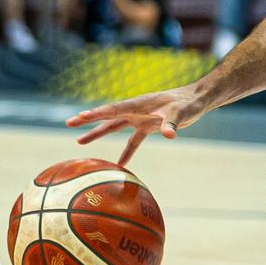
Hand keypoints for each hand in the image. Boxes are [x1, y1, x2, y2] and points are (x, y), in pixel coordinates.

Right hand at [66, 85, 207, 164]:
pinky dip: (127, 152)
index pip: (113, 109)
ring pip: (115, 127)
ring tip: (79, 142)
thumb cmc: (187, 104)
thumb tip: (170, 135)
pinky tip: (120, 164)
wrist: (196, 101)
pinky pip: (134, 141)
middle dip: (89, 120)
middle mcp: (136, 110)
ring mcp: (141, 118)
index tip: (80, 117)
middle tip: (69, 123)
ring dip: (99, 133)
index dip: (97, 114)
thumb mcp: (180, 114)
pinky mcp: (149, 126)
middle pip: (108, 116)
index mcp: (138, 104)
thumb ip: (172, 124)